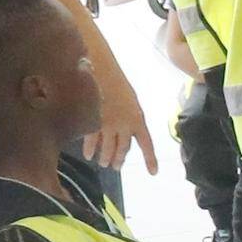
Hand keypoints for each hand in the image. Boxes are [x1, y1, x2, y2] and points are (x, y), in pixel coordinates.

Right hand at [77, 20, 162, 170]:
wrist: (100, 68)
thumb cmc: (115, 81)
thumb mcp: (130, 99)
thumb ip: (130, 116)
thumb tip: (125, 132)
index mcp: (138, 118)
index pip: (146, 143)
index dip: (150, 159)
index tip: (153, 173)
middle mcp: (125, 125)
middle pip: (123, 149)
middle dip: (119, 159)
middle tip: (116, 167)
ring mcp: (108, 125)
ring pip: (108, 148)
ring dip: (105, 158)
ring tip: (103, 163)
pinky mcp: (93, 122)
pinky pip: (91, 141)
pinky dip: (90, 149)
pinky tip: (88, 155)